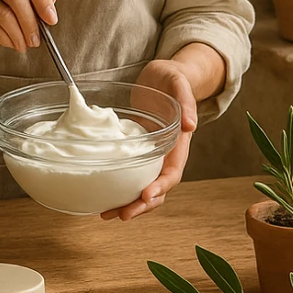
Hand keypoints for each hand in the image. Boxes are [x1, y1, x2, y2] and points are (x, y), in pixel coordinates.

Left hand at [100, 58, 198, 222]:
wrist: (163, 77)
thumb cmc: (173, 79)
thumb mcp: (179, 84)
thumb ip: (187, 102)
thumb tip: (190, 125)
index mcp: (178, 144)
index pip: (172, 173)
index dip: (161, 187)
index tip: (146, 195)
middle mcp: (165, 155)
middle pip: (157, 189)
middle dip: (141, 205)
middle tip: (122, 215)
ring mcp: (151, 156)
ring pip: (142, 187)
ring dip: (128, 203)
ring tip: (107, 214)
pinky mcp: (136, 152)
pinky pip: (129, 175)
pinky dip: (118, 188)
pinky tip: (102, 195)